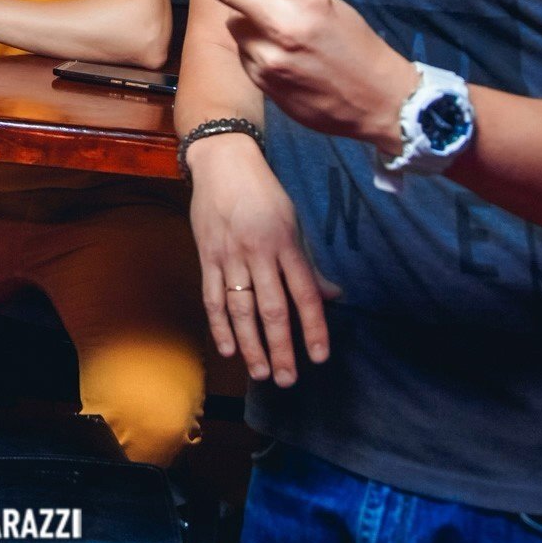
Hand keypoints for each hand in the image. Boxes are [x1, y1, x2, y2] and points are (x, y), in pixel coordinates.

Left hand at [143, 0, 416, 146]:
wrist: (380, 104)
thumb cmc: (357, 49)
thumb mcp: (328, 9)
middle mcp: (282, 23)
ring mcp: (268, 55)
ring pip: (239, 26)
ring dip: (253, 29)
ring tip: (293, 47)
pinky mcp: (261, 79)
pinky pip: (247, 55)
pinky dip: (260, 55)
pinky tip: (291, 68)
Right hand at [186, 132, 339, 384]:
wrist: (222, 163)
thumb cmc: (264, 194)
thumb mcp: (293, 224)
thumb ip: (308, 265)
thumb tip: (334, 296)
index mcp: (286, 243)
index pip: (305, 294)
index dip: (314, 327)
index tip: (320, 356)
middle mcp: (259, 252)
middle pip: (273, 309)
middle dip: (281, 348)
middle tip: (287, 379)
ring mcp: (230, 256)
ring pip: (241, 309)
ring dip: (251, 344)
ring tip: (260, 373)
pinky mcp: (207, 257)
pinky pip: (214, 297)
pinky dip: (220, 325)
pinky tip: (228, 349)